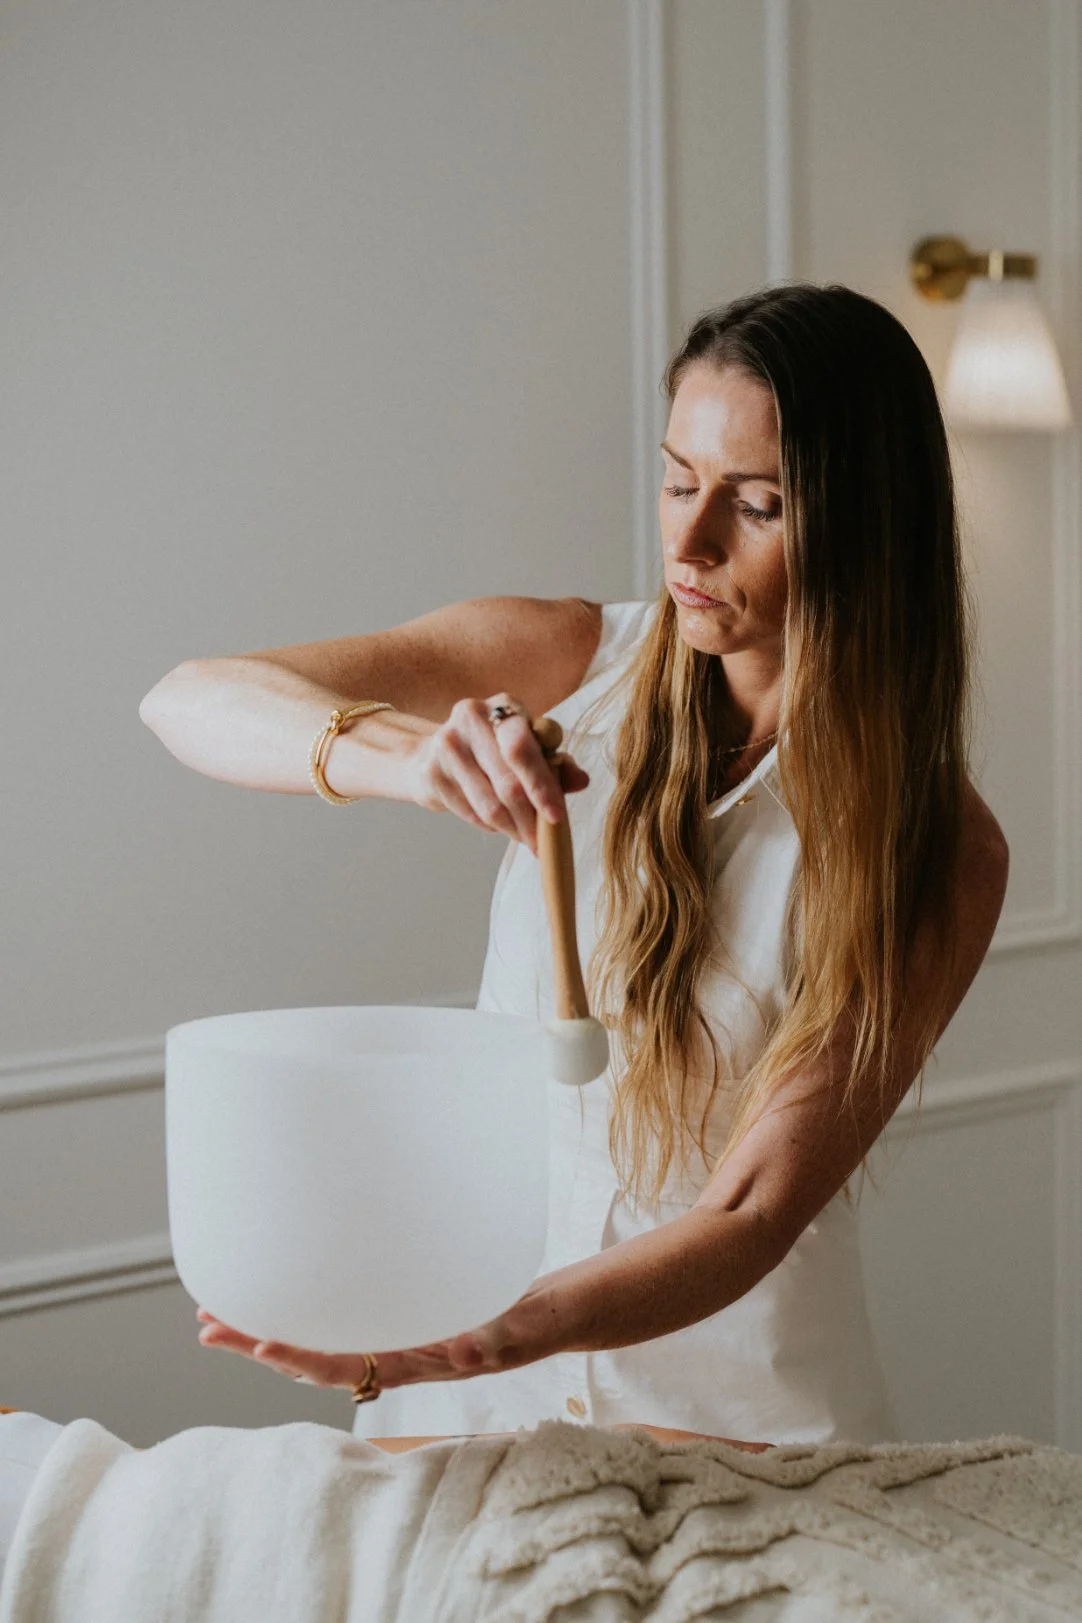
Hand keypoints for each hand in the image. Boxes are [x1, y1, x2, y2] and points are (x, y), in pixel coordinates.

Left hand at [196, 1275, 564, 1391]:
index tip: (259, 1344)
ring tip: (223, 1312)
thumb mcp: (524, 1329)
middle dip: (260, 1341)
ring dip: (272, 1327)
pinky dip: (307, 1307)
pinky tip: (288, 1292)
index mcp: (418, 1362)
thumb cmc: (543, 1322)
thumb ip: (497, 1339)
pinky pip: (343, 1318)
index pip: (349, 1366)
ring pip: (322, 1338)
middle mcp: (397, 1353)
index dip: (301, 1358)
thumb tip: (464, 1349)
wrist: (556, 1314)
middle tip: (208, 1326)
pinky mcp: (400, 1311)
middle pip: (316, 1356)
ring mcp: (396, 1335)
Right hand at [404, 695, 588, 855]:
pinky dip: (489, 826)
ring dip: (512, 829)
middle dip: (530, 819)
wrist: (431, 756)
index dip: (542, 786)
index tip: (557, 818)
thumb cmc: (492, 753)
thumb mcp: (528, 750)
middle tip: (542, 843)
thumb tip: (581, 780)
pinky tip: (497, 825)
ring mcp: (447, 744)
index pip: (523, 749)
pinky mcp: (431, 772)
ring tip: (524, 838)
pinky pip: (470, 813)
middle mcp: (472, 717)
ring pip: (490, 805)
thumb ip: (556, 764)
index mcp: (504, 705)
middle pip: (507, 782)